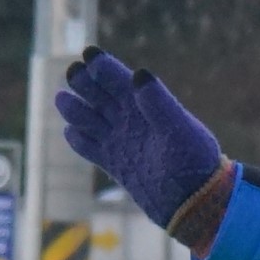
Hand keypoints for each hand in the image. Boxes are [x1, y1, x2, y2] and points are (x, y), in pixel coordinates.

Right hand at [55, 47, 225, 230]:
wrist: (196, 204)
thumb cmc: (194, 164)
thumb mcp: (180, 131)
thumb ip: (160, 104)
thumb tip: (140, 75)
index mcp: (147, 104)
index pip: (119, 78)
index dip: (103, 65)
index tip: (89, 56)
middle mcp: (131, 119)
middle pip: (99, 93)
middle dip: (83, 81)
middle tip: (74, 74)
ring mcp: (121, 140)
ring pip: (89, 118)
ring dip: (75, 108)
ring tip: (64, 100)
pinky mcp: (114, 163)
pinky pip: (89, 147)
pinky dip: (79, 140)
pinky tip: (72, 133)